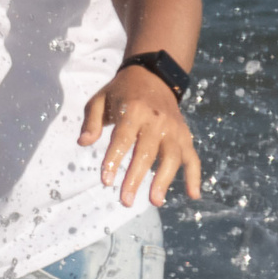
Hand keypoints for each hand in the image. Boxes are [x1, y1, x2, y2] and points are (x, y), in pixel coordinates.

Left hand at [78, 68, 200, 205]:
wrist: (154, 76)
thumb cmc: (121, 92)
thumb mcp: (99, 99)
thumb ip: (91, 121)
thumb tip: (83, 143)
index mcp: (133, 110)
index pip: (123, 138)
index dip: (114, 160)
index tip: (106, 181)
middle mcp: (157, 120)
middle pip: (147, 153)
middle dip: (135, 178)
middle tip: (125, 201)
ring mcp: (174, 129)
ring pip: (172, 157)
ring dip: (164, 181)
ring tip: (154, 201)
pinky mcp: (185, 135)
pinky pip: (193, 157)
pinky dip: (194, 176)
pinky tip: (193, 195)